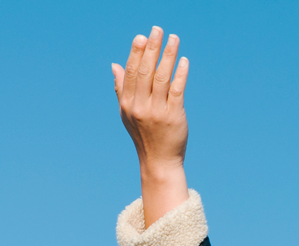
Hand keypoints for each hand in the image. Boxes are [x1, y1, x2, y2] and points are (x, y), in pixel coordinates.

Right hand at [111, 27, 189, 222]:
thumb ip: (122, 89)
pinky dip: (180, 74)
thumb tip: (115, 65)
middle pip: (145, 71)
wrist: (158, 161)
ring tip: (175, 39)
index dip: (136, 53)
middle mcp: (140, 106)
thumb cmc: (144, 135)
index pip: (131, 72)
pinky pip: (177, 91)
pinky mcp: (173, 116)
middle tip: (158, 30)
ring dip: (168, 56)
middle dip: (151, 48)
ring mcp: (157, 111)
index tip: (142, 37)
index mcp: (128, 103)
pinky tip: (184, 61)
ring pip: (162, 78)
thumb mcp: (127, 113)